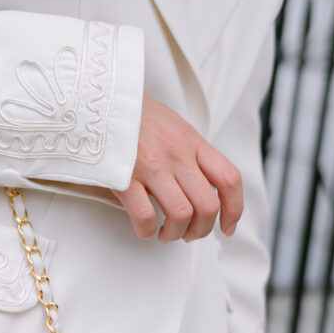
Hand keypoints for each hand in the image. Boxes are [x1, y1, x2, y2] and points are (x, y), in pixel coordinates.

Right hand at [113, 93, 243, 241]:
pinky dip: (146, 231)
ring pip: (181, 215)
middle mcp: (177, 154)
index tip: (227, 227)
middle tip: (188, 234)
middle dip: (201, 230)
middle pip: (208, 206)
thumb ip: (189, 153)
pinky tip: (143, 228)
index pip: (229, 179)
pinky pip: (144, 216)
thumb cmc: (134, 115)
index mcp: (192, 142)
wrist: (99, 98)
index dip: (234, 209)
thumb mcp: (173, 126)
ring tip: (165, 233)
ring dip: (174, 233)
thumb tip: (200, 186)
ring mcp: (151, 166)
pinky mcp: (124, 176)